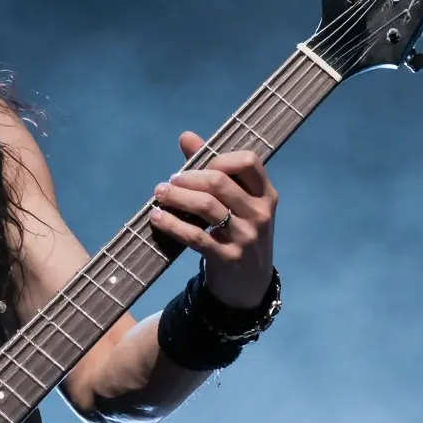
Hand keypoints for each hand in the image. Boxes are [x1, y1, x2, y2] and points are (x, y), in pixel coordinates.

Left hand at [148, 131, 277, 308]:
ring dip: (176, 197)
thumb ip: (213, 169)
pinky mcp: (228, 258)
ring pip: (206, 206)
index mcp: (265, 194)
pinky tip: (157, 218)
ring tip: (159, 194)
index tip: (198, 167)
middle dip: (188, 178)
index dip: (219, 158)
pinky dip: (172, 224)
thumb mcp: (236, 204)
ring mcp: (246, 237)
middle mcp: (260, 213)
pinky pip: (195, 236)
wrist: (248, 285)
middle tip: (168, 182)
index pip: (248, 161)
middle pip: (219, 182)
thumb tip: (186, 137)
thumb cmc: (238, 234)